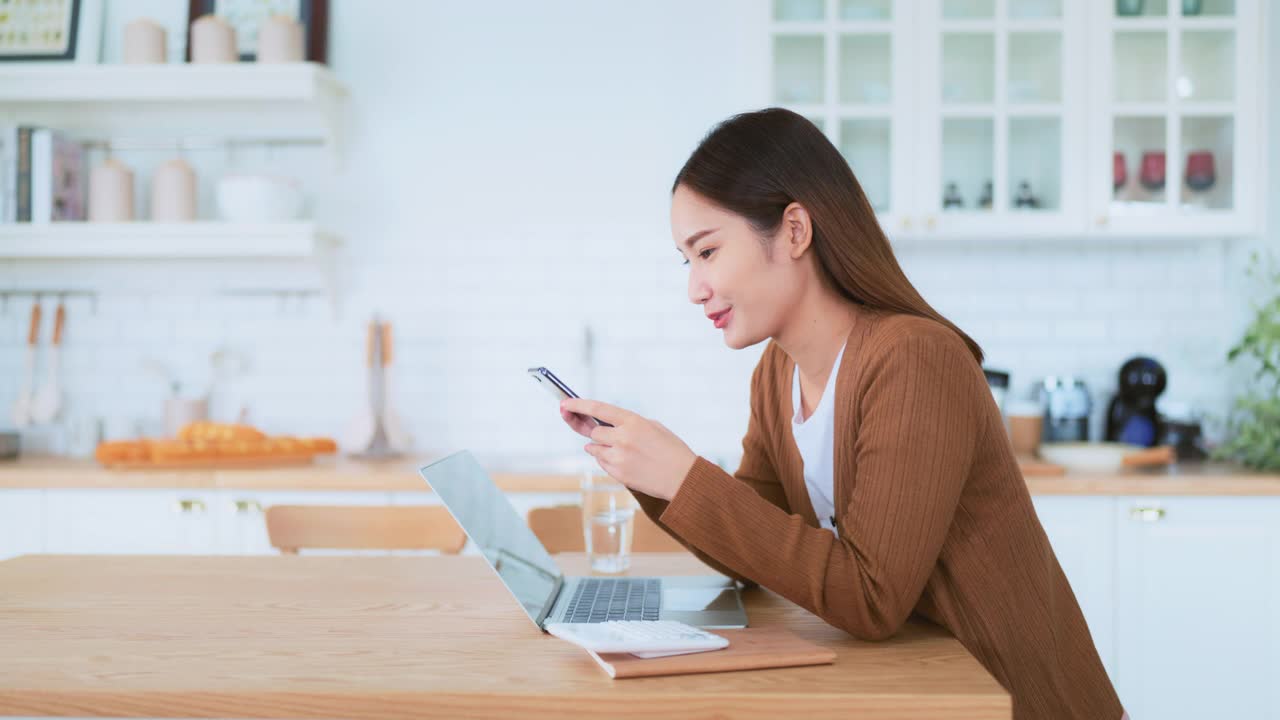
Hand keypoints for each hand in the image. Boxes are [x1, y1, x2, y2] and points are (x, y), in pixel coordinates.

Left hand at [560, 398, 697, 501]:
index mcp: (633, 421)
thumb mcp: (653, 427)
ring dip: (601, 447)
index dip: (578, 405)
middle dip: (596, 433)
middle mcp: (622, 438)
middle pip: (593, 432)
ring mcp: (618, 457)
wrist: (683, 478)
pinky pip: (601, 462)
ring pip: (594, 448)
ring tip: (624, 452)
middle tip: (606, 435)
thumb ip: (628, 423)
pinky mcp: (618, 473)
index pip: (597, 409)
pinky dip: (607, 460)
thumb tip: (604, 424)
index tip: (564, 403)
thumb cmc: (672, 450)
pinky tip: (626, 462)